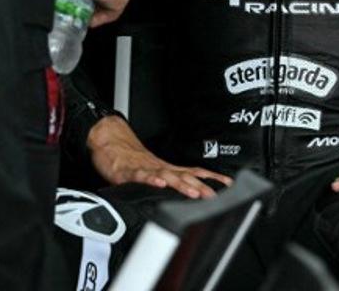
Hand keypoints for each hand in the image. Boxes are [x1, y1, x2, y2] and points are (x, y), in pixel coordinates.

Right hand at [87, 115, 231, 198]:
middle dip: (201, 187)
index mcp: (168, 169)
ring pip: (167, 176)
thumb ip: (169, 182)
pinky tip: (159, 183)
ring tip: (193, 193)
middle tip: (215, 196)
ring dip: (181, 185)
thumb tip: (188, 192)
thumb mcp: (154, 171)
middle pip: (185, 177)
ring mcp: (146, 169)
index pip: (194, 173)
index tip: (227, 184)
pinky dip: (151, 180)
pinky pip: (141, 177)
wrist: (110, 142)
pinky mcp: (129, 173)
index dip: (211, 179)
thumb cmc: (130, 159)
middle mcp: (160, 168)